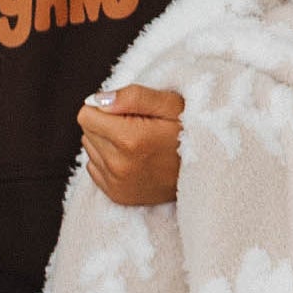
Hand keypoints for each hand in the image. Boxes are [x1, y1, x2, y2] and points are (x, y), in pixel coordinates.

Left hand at [78, 79, 183, 209]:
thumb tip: (97, 100)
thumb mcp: (170, 104)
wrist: (206, 170)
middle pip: (87, 132)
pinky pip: (95, 169)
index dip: (106, 108)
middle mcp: (118, 165)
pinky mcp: (117, 195)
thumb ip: (132, 96)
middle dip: (106, 124)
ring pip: (90, 149)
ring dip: (107, 143)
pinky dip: (109, 161)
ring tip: (138, 144)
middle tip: (138, 128)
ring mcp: (116, 183)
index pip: (86, 115)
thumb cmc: (189, 130)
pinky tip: (134, 159)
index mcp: (129, 139)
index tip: (130, 113)